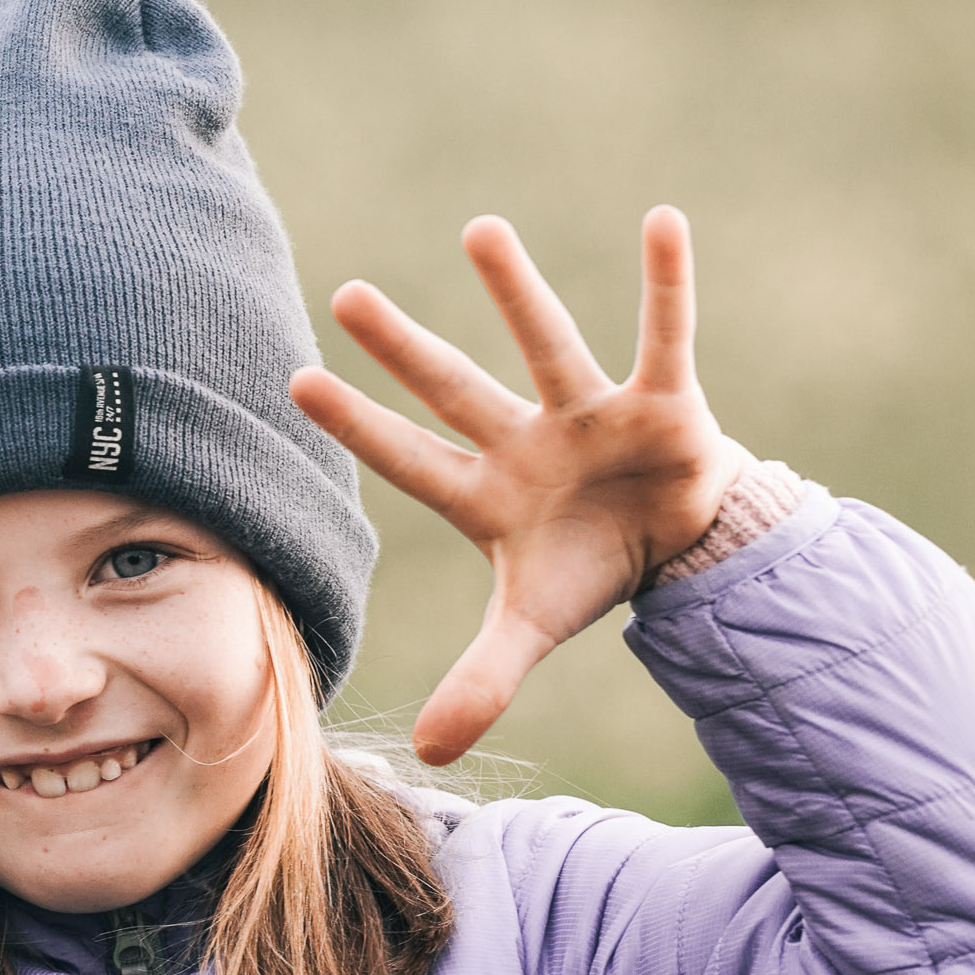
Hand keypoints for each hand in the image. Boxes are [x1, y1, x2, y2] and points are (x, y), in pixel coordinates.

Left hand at [291, 205, 750, 765]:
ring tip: (478, 230)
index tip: (296, 380)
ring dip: (515, 292)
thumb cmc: (589, 570)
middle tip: (346, 295)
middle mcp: (527, 442)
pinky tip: (665, 220)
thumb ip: (481, 680)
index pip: (409, 458)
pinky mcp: (663, 402)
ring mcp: (591, 415)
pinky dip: (667, 284)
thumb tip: (430, 755)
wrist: (679, 546)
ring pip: (547, 345)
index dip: (358, 426)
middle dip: (406, 350)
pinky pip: (664, 337)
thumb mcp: (531, 628)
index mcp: (486, 493)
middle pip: (456, 390)